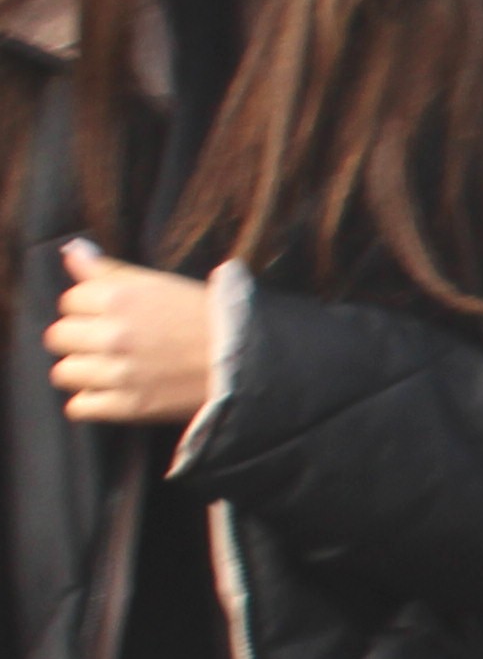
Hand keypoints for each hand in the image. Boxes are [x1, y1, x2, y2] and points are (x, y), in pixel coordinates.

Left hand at [48, 241, 215, 426]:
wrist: (248, 361)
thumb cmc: (207, 317)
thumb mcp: (160, 283)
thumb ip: (109, 270)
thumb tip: (72, 251)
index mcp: (119, 298)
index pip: (69, 301)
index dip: (88, 308)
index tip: (111, 316)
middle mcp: (113, 334)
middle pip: (58, 337)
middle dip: (79, 340)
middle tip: (107, 343)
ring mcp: (119, 373)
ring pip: (63, 373)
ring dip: (83, 371)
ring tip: (110, 369)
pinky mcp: (128, 406)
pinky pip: (79, 407)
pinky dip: (92, 402)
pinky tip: (113, 392)